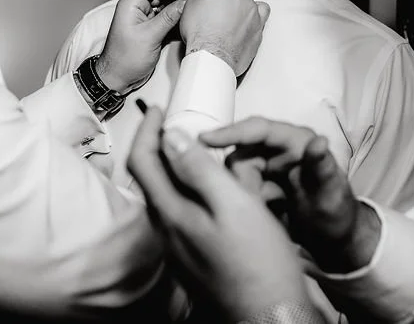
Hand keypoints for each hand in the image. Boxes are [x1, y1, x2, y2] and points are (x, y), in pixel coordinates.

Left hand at [96, 0, 185, 92]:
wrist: (118, 78)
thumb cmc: (124, 59)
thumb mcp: (150, 36)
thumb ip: (168, 17)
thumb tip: (184, 2)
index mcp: (131, 4)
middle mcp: (137, 8)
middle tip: (186, 8)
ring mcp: (144, 19)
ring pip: (164, 5)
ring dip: (174, 11)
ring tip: (184, 18)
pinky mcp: (150, 29)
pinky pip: (164, 18)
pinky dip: (173, 21)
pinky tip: (180, 27)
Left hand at [127, 104, 310, 322]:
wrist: (271, 316)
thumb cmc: (258, 263)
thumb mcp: (234, 205)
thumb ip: (199, 169)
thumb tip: (171, 136)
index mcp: (171, 215)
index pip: (142, 162)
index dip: (147, 130)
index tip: (159, 110)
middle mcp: (167, 233)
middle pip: (152, 179)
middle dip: (162, 146)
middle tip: (179, 124)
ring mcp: (179, 249)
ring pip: (170, 197)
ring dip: (180, 169)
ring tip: (204, 152)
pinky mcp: (195, 258)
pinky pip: (187, 214)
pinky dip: (195, 191)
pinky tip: (220, 191)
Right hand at [178, 0, 269, 76]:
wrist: (211, 57)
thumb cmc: (201, 31)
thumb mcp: (193, 2)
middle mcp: (248, 3)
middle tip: (220, 7)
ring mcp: (256, 20)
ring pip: (256, 9)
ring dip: (246, 11)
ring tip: (233, 20)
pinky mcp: (258, 37)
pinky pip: (258, 26)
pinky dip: (250, 27)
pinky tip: (238, 32)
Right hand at [201, 117, 380, 273]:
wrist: (334, 240)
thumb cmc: (337, 212)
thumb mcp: (331, 193)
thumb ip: (322, 167)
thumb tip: (319, 142)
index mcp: (296, 141)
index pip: (259, 129)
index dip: (232, 132)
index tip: (204, 139)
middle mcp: (277, 150)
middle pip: (240, 155)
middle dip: (241, 182)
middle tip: (259, 206)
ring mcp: (266, 168)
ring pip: (236, 175)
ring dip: (245, 195)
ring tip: (270, 212)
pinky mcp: (258, 185)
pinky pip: (238, 190)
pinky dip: (245, 203)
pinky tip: (264, 215)